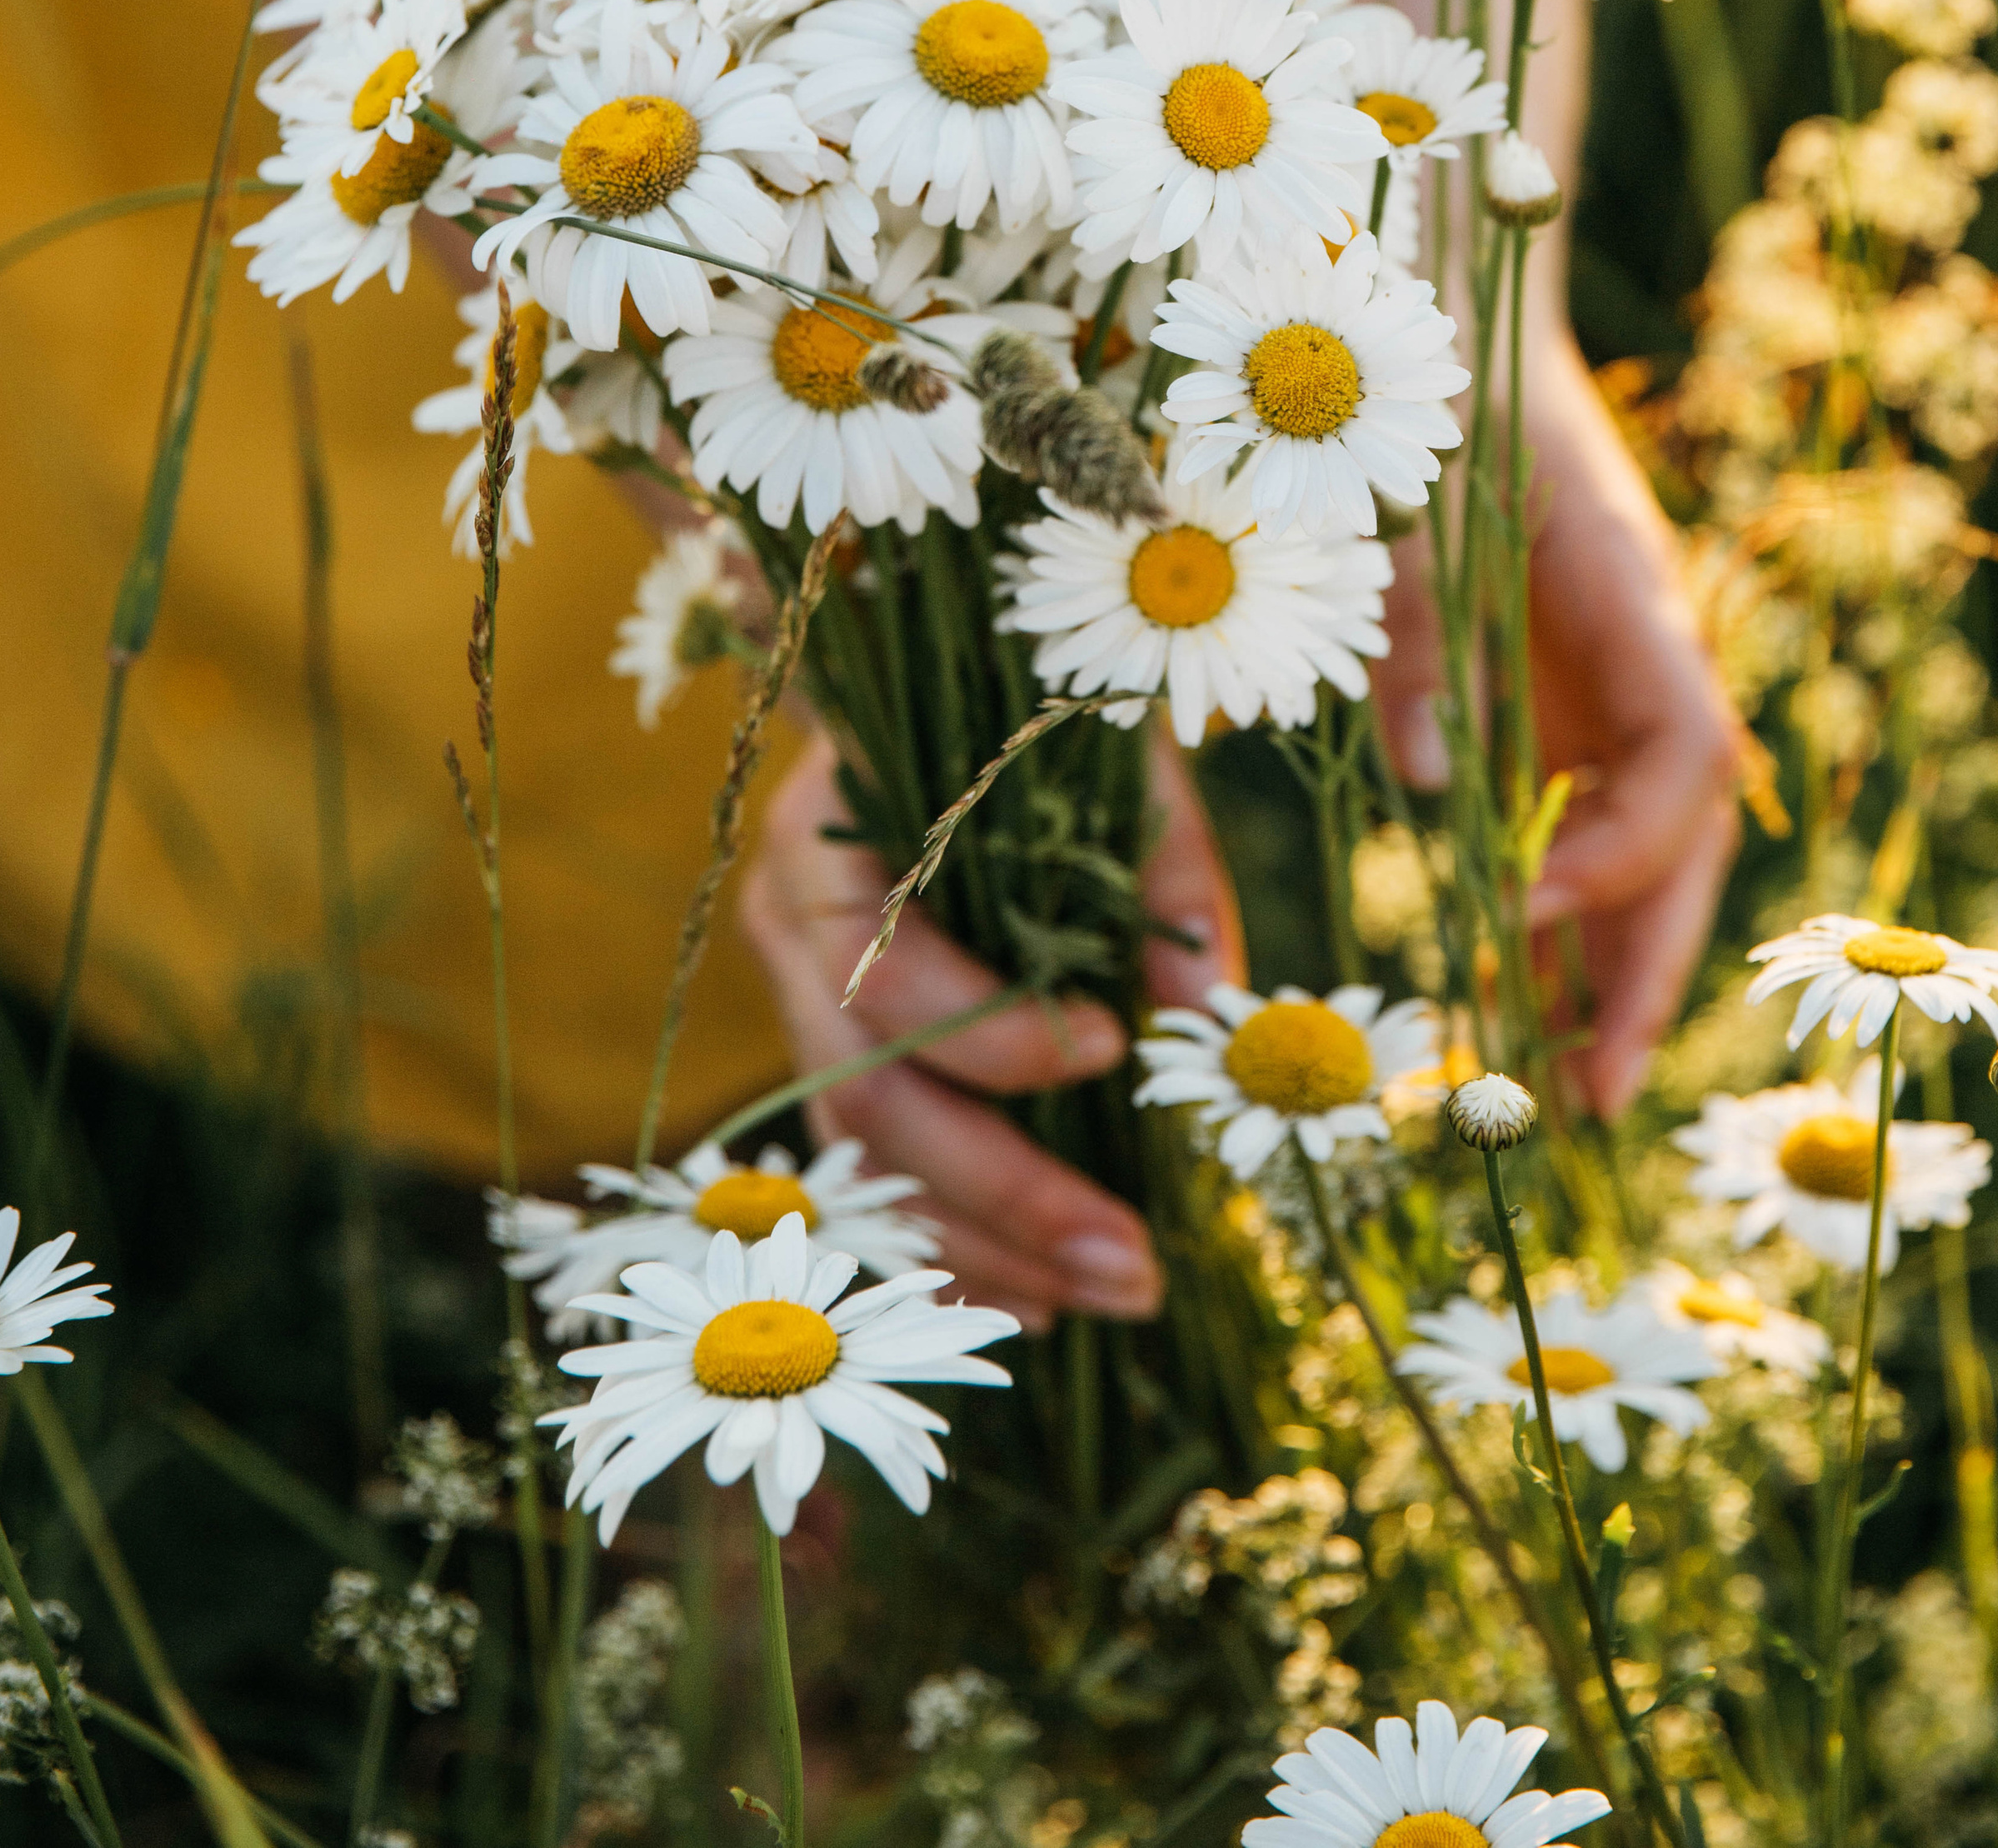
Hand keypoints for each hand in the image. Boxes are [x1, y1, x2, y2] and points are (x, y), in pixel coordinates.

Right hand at [739, 730, 1244, 1328]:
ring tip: (1104, 1297)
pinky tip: (1036, 1294)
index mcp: (835, 830)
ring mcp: (795, 995)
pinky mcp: (825, 1052)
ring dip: (986, 1246)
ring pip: (863, 1157)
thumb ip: (1164, 862)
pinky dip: (951, 1241)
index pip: (883, 965)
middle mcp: (790, 921)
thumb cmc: (1034, 721)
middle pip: (869, 1092)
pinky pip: (871, 1172)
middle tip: (1129, 1264)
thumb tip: (1207, 1003)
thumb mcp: (1109, 758)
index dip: (992, 1031)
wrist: (951, 701)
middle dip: (1005, 1193)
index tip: (1115, 1050)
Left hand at [1373, 326, 1739, 1115]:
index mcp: (1631, 596)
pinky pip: (1582, 829)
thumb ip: (1421, 633)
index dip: (1620, 846)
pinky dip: (1559, 919)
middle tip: (1592, 1100)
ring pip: (1644, 853)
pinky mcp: (1558, 703)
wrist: (1455, 324)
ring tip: (1560, 1097)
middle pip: (1686, 836)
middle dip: (1648, 971)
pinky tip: (1515, 1000)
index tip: (1516, 906)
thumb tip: (1432, 786)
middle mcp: (1640, 656)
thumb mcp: (1406, 502)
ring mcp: (1606, 685)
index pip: (1683, 752)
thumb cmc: (1431, 398)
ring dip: (1610, 970)